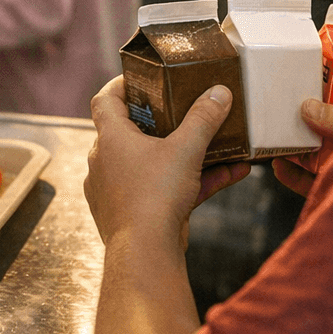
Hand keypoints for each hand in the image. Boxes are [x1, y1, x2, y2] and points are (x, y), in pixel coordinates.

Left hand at [84, 76, 248, 254]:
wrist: (145, 254)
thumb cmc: (154, 196)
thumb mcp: (185, 150)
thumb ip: (204, 119)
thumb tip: (219, 93)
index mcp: (110, 138)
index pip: (105, 100)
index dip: (121, 85)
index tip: (141, 80)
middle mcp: (105, 162)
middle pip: (128, 132)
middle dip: (160, 123)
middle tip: (182, 112)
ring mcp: (115, 190)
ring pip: (150, 163)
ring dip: (182, 155)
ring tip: (216, 148)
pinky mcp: (130, 214)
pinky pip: (161, 190)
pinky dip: (189, 183)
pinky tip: (227, 176)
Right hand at [272, 81, 332, 196]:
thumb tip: (307, 109)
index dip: (331, 72)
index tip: (305, 68)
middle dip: (307, 113)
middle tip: (281, 107)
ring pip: (327, 146)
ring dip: (299, 144)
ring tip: (273, 139)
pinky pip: (325, 176)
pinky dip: (302, 175)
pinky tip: (282, 168)